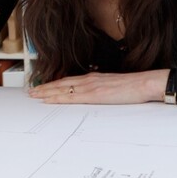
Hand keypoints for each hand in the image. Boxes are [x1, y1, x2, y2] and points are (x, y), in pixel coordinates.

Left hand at [28, 69, 168, 104]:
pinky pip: (72, 96)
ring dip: (47, 92)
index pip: (69, 80)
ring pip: (63, 89)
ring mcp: (91, 86)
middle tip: (31, 92)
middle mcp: (90, 79)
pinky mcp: (94, 94)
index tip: (44, 87)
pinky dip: (58, 97)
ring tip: (34, 96)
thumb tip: (96, 96)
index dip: (55, 84)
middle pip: (62, 83)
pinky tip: (50, 99)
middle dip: (46, 88)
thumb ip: (102, 90)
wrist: (145, 83)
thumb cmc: (134, 87)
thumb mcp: (114, 86)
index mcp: (94, 78)